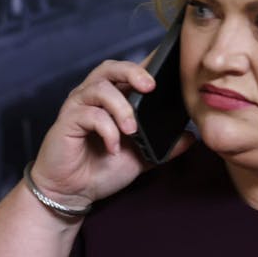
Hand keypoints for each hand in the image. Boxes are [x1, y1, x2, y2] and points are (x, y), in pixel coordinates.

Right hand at [30, 59, 191, 208]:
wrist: (73, 192)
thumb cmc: (102, 169)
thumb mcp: (141, 157)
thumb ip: (164, 146)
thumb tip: (191, 136)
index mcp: (112, 98)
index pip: (129, 72)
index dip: (146, 64)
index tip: (168, 65)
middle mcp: (93, 96)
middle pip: (111, 67)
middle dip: (133, 72)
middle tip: (150, 87)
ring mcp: (78, 107)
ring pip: (100, 88)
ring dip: (121, 108)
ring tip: (132, 130)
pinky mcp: (67, 122)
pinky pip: (89, 115)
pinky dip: (107, 130)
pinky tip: (114, 147)